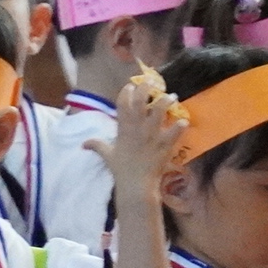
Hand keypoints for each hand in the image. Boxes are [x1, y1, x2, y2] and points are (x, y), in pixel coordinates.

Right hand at [96, 70, 185, 197]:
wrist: (135, 185)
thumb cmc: (121, 170)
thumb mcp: (107, 156)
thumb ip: (97, 146)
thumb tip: (83, 144)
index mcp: (123, 130)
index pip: (123, 106)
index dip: (126, 93)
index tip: (131, 85)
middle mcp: (137, 129)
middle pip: (141, 103)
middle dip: (146, 90)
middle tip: (152, 82)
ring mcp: (151, 136)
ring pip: (159, 113)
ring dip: (165, 103)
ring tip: (172, 96)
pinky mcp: (164, 145)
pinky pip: (174, 133)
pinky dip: (179, 126)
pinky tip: (184, 120)